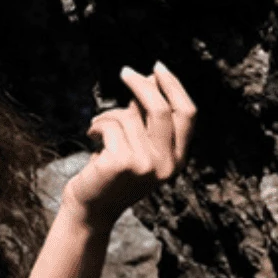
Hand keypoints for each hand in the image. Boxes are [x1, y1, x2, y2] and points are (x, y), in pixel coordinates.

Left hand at [62, 61, 195, 231]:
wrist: (91, 209)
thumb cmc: (111, 173)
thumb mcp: (136, 146)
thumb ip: (146, 119)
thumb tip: (151, 79)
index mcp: (178, 160)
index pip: (187, 114)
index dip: (175, 87)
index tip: (158, 69)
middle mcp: (167, 164)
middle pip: (160, 109)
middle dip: (142, 85)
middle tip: (125, 71)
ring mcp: (146, 165)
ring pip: (128, 117)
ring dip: (108, 115)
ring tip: (97, 127)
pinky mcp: (122, 163)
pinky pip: (110, 126)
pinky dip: (97, 125)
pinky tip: (91, 137)